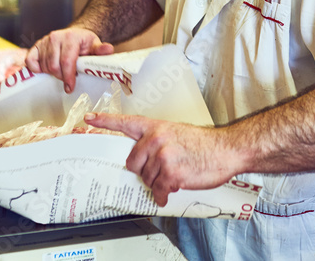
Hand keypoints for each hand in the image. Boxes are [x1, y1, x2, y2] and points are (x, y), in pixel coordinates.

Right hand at [25, 27, 113, 92]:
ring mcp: (44, 41)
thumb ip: (100, 50)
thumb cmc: (84, 43)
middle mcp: (55, 37)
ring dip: (52, 74)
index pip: (67, 61)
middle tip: (68, 78)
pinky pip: (31, 62)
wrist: (74, 35)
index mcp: (71, 37)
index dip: (68, 77)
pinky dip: (37, 69)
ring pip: (44, 66)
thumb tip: (108, 50)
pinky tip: (46, 70)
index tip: (70, 87)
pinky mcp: (35, 46)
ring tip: (62, 72)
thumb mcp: (94, 45)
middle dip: (61, 77)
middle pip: (54, 66)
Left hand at [85, 113, 241, 206]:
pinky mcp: (171, 173)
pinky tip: (173, 189)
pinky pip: (158, 191)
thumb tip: (143, 157)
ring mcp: (163, 156)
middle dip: (144, 170)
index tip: (88, 119)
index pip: (125, 123)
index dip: (105, 121)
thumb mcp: (176, 133)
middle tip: (161, 169)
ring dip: (158, 182)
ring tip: (175, 174)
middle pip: (132, 162)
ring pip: (146, 179)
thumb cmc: (204, 144)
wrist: (226, 150)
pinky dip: (165, 194)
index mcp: (157, 127)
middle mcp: (156, 139)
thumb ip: (157, 141)